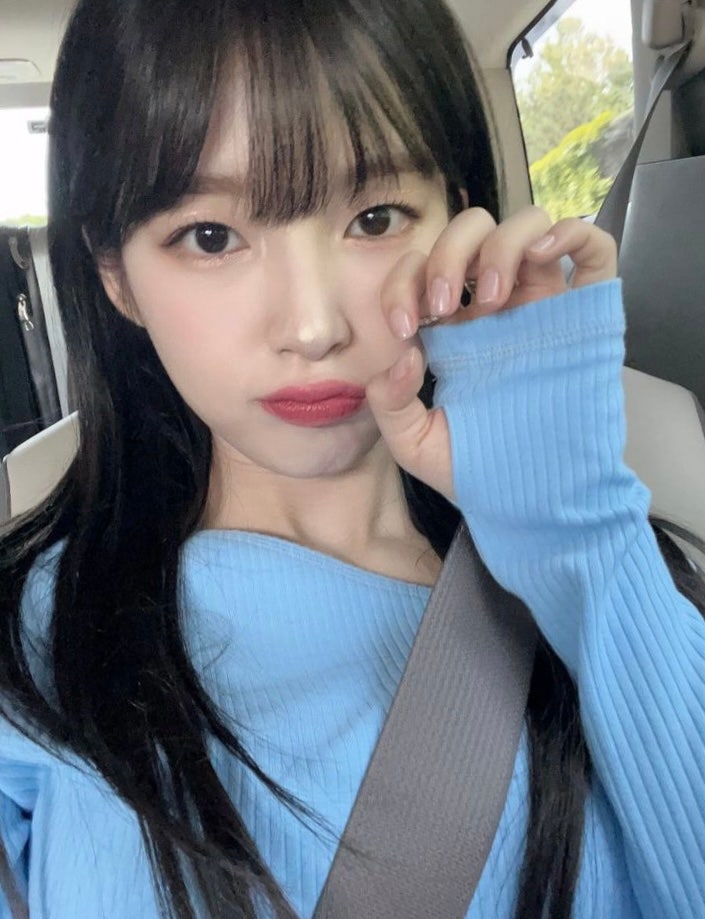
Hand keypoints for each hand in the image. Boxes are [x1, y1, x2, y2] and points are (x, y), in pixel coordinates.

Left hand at [365, 206, 617, 501]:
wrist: (532, 502)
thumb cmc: (476, 470)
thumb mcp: (415, 443)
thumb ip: (390, 402)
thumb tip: (402, 354)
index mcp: (452, 330)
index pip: (422, 270)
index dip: (403, 283)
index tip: (404, 327)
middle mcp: (496, 309)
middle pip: (473, 231)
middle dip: (450, 254)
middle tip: (446, 308)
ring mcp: (543, 307)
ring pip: (528, 225)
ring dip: (502, 245)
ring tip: (494, 297)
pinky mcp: (587, 316)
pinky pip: (592, 248)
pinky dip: (570, 233)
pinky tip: (545, 256)